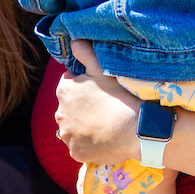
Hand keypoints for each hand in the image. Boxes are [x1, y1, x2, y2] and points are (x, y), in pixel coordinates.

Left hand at [55, 41, 141, 166]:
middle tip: (104, 110)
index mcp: (63, 90)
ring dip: (83, 127)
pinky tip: (104, 140)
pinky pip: (80, 147)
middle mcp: (59, 113)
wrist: (135, 129)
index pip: (69, 87)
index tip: (100, 93)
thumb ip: (86, 54)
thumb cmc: (120, 96)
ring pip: (73, 129)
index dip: (85, 89)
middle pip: (69, 109)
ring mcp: (67, 135)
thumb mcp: (103, 70)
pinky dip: (89, 145)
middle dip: (81, 109)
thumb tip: (73, 41)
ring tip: (105, 126)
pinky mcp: (76, 152)